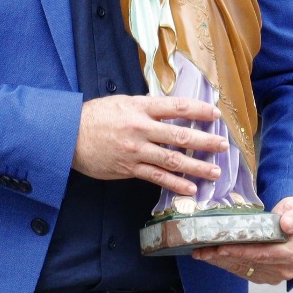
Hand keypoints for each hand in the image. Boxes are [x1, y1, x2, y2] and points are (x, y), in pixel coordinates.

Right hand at [72, 95, 227, 194]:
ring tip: (215, 172)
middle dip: (205, 141)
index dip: (199, 110)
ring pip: (172, 160)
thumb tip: (170, 109)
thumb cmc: (95, 116)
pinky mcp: (130, 168)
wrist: (69, 136)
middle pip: (180, 135)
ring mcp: (137, 150)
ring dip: (196, 167)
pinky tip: (190, 189)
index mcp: (141, 108)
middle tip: (223, 146)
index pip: (176, 107)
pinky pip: (157, 177)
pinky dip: (175, 184)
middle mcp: (141, 128)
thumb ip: (146, 106)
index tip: (216, 114)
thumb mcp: (122, 102)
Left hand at [194, 196, 292, 284]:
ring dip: (220, 262)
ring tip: (201, 253)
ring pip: (243, 269)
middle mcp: (284, 269)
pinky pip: (243, 271)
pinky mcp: (265, 276)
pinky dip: (226, 264)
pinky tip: (212, 258)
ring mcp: (274, 275)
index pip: (262, 254)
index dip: (240, 251)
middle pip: (249, 263)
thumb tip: (287, 224)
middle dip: (223, 257)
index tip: (220, 247)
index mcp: (292, 254)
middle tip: (201, 250)